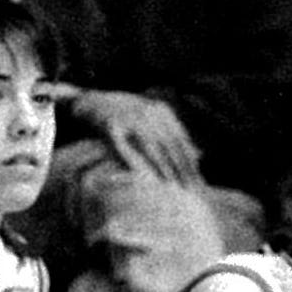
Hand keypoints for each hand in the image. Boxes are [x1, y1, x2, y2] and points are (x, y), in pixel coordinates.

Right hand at [74, 88, 202, 185]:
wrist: (92, 102)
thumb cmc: (125, 116)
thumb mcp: (153, 120)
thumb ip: (174, 135)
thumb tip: (200, 154)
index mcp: (162, 110)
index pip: (181, 139)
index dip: (191, 161)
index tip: (200, 181)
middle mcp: (148, 111)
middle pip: (170, 144)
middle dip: (182, 168)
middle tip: (191, 189)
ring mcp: (129, 117)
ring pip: (151, 147)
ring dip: (163, 167)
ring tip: (172, 185)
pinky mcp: (110, 126)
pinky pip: (123, 148)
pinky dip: (133, 162)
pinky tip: (142, 176)